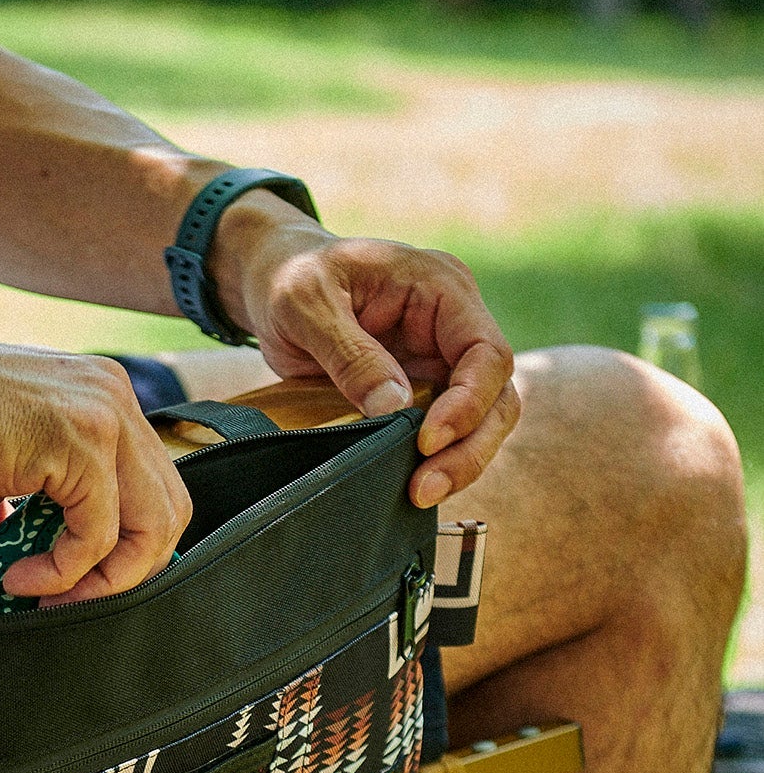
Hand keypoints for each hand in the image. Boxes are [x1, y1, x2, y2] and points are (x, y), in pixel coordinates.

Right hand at [0, 326, 190, 602]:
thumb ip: (30, 520)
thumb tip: (37, 574)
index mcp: (101, 397)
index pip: (153, 486)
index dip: (129, 547)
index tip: (78, 583)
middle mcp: (115, 398)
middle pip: (170, 510)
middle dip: (128, 573)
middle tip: (70, 603)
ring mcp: (104, 417)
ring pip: (151, 527)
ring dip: (102, 582)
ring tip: (46, 598)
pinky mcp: (81, 444)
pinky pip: (100, 536)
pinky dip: (65, 573)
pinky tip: (20, 578)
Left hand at [213, 205, 518, 507]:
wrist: (275, 280)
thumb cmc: (293, 278)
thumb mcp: (307, 306)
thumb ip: (350, 355)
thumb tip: (392, 408)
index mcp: (440, 288)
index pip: (486, 352)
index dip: (468, 403)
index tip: (427, 441)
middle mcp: (452, 324)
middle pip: (496, 394)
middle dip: (469, 447)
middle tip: (424, 488)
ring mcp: (439, 358)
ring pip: (480, 420)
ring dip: (457, 462)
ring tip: (418, 494)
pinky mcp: (420, 388)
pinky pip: (446, 430)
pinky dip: (436, 460)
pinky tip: (410, 485)